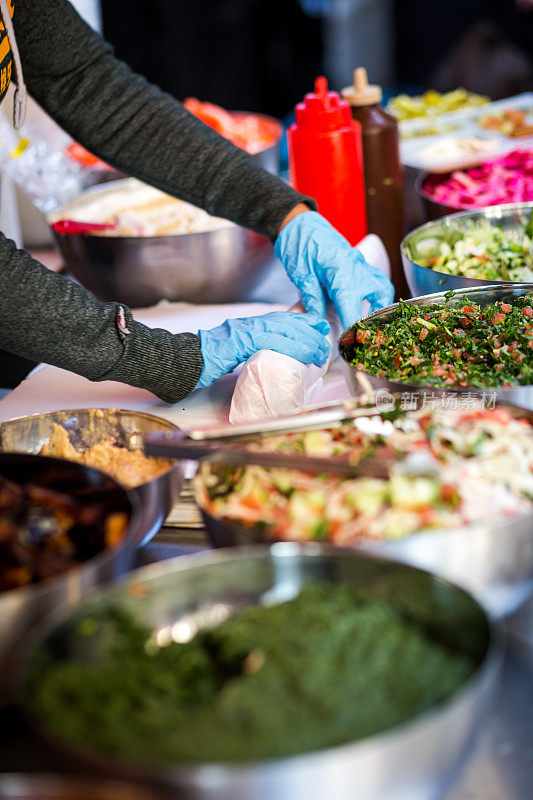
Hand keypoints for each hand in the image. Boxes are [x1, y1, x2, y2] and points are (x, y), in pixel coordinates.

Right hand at [195, 311, 330, 388]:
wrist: (182, 361)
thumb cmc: (202, 362)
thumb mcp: (231, 353)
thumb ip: (248, 351)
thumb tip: (266, 361)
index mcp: (247, 325)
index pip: (281, 319)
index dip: (303, 322)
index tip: (320, 327)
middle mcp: (248, 323)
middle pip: (287, 322)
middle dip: (310, 331)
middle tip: (326, 341)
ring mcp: (244, 330)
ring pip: (284, 329)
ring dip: (307, 340)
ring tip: (321, 352)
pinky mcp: (241, 341)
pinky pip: (273, 341)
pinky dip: (293, 347)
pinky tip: (305, 353)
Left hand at [275, 210, 393, 328]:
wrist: (299, 222)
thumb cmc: (298, 244)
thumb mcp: (300, 275)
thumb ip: (312, 299)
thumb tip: (318, 322)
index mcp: (341, 271)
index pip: (352, 307)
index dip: (351, 328)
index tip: (348, 344)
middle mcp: (357, 267)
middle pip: (376, 298)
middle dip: (370, 320)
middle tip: (359, 336)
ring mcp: (360, 263)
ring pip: (382, 287)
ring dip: (380, 305)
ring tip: (368, 322)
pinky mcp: (359, 262)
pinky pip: (377, 279)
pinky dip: (377, 293)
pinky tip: (368, 304)